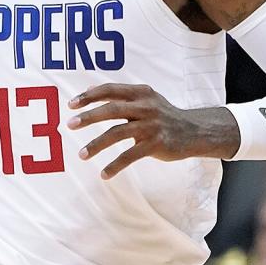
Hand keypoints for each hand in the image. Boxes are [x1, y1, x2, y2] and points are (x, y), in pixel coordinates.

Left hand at [67, 83, 239, 178]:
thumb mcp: (146, 99)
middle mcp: (145, 107)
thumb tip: (89, 92)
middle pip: (111, 109)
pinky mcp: (156, 144)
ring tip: (82, 154)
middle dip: (89, 117)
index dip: (89, 96)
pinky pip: (130, 156)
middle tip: (70, 124)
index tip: (71, 104)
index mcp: (140, 93)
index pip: (110, 90)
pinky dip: (115, 165)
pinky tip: (104, 174)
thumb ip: (121, 96)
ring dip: (97, 144)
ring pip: (118, 133)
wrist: (195, 131)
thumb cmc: (164, 115)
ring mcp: (151, 126)